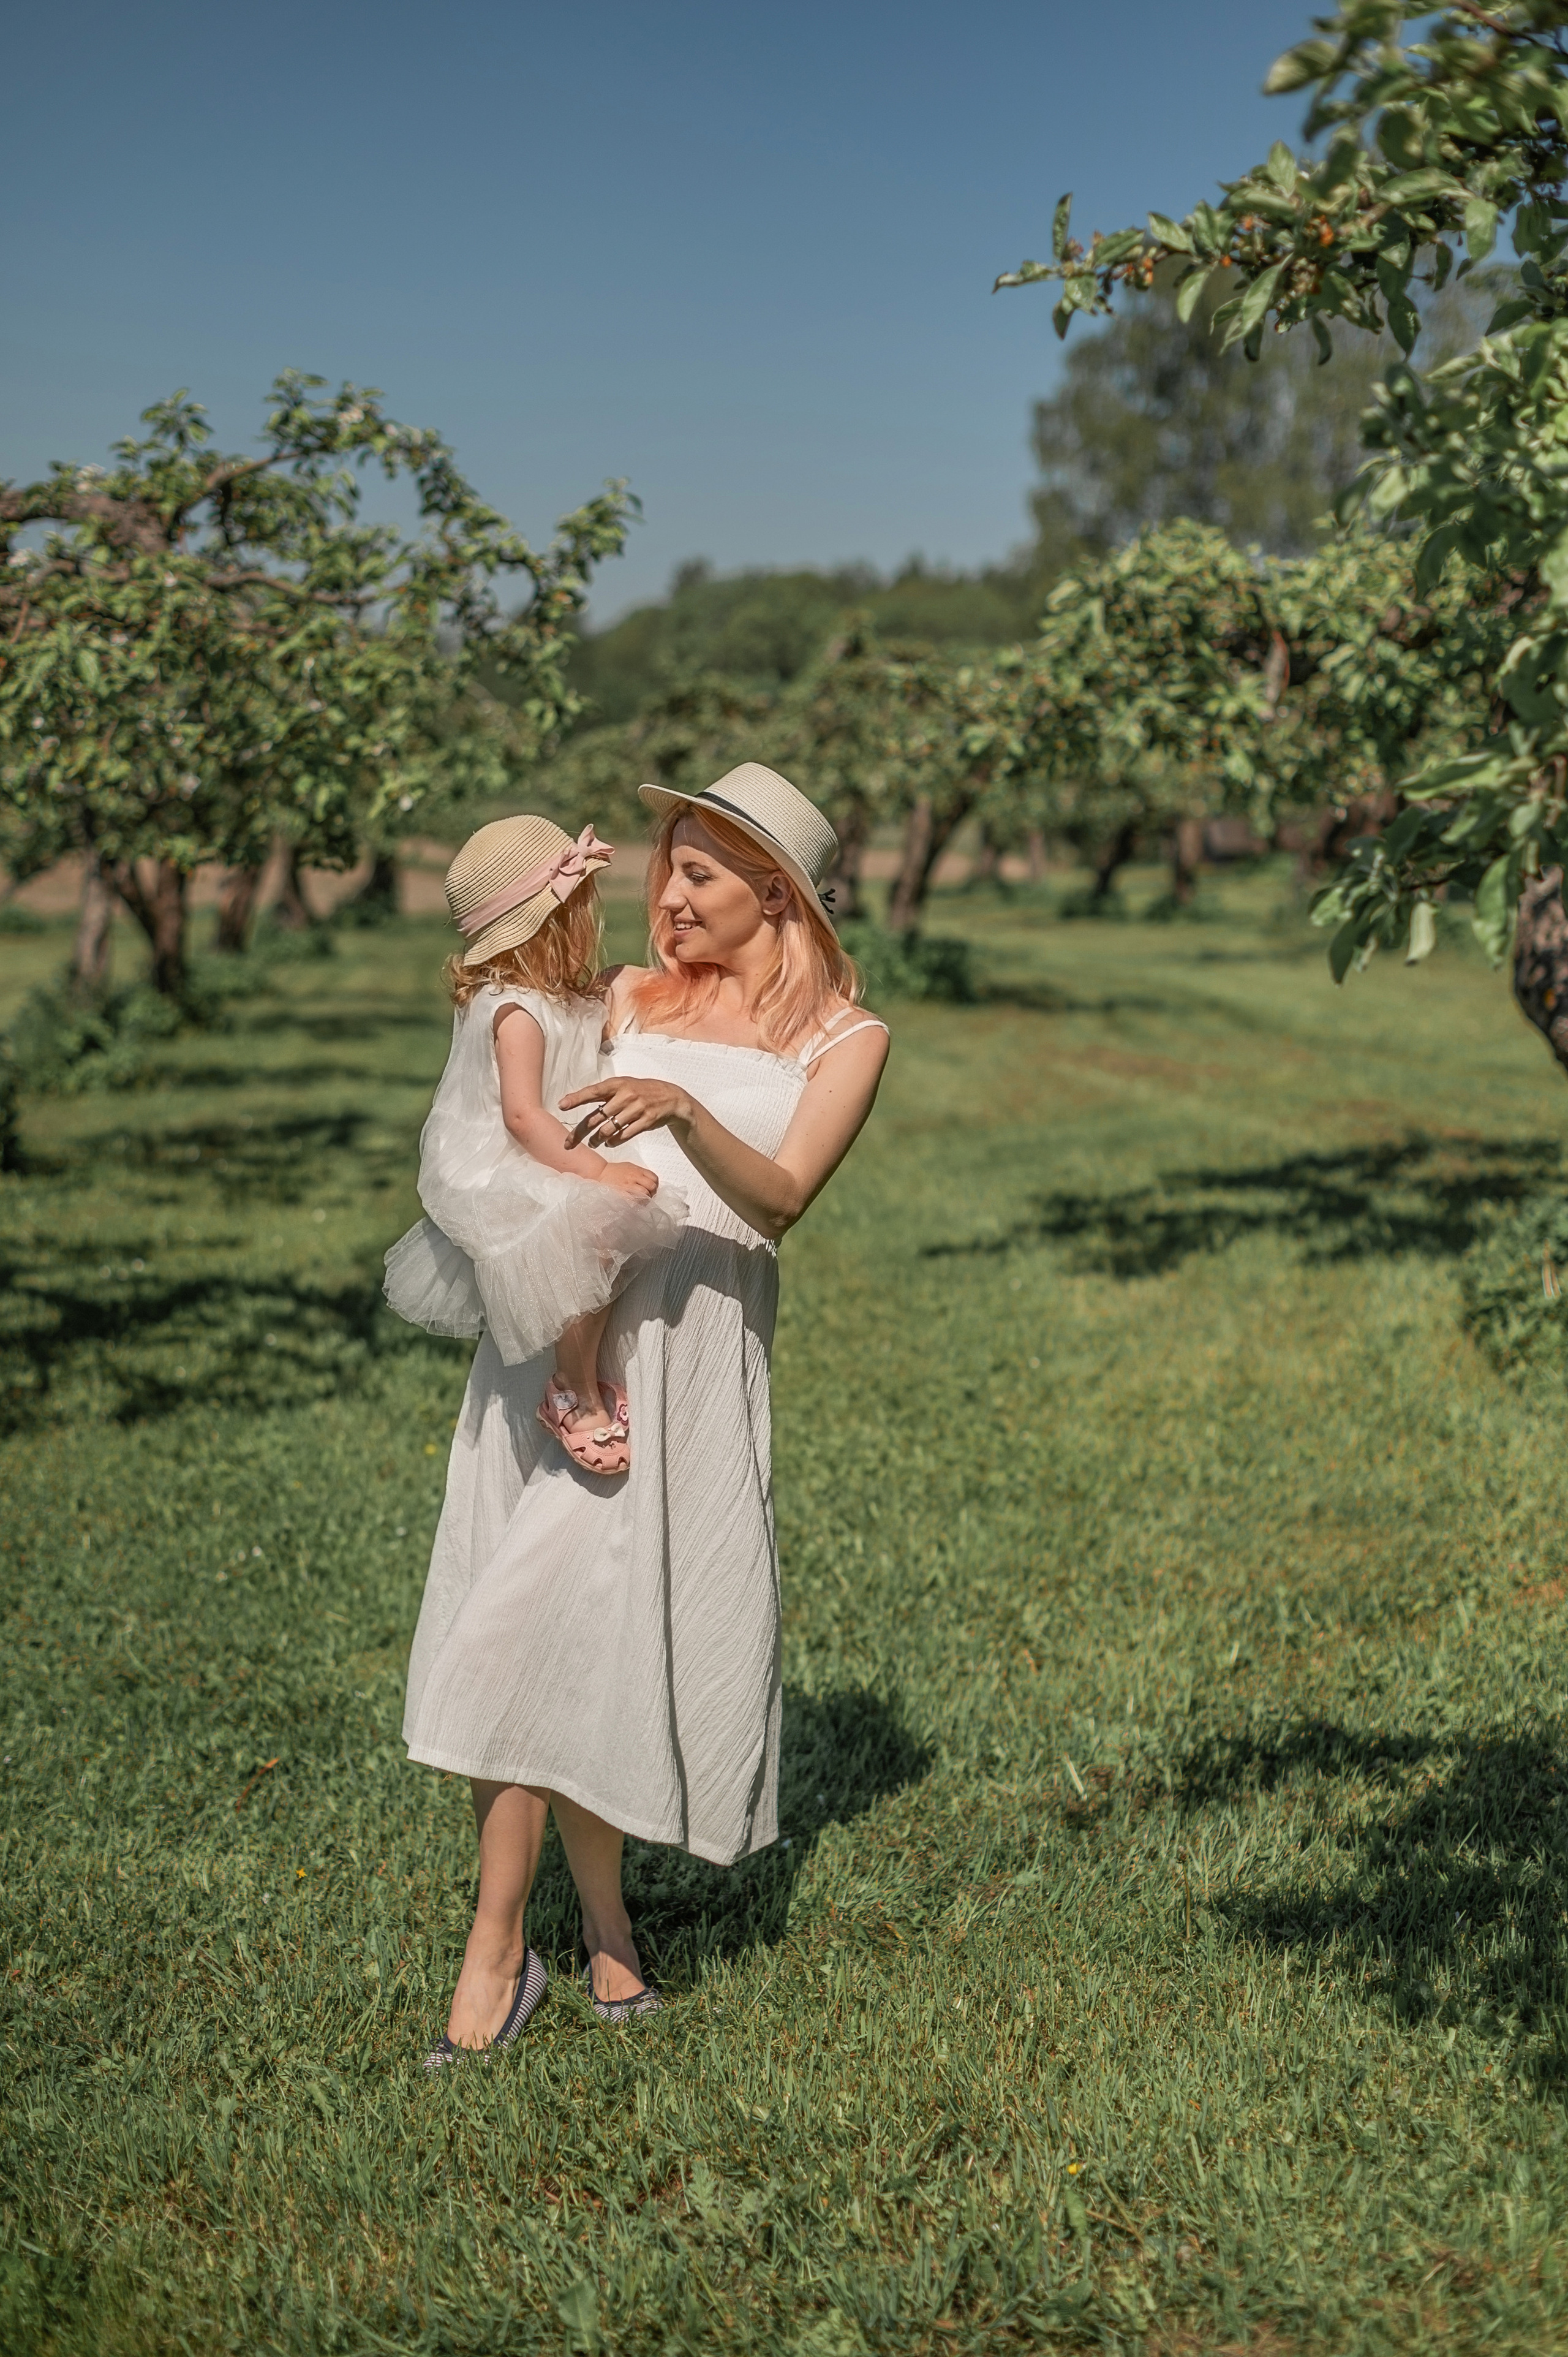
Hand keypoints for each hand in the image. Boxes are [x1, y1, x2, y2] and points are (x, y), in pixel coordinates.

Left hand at [560, 1076, 692, 1151]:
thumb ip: (602, 1094)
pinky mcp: (646, 1121)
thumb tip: (572, 1099)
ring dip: (597, 1140)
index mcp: (617, 1084)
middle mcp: (626, 1095)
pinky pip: (624, 1135)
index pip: (593, 1092)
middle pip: (596, 1117)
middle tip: (568, 1144)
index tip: (561, 1106)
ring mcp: (637, 1108)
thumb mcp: (622, 1086)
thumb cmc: (640, 1091)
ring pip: (609, 1129)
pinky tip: (608, 1143)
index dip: (576, 1099)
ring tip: (593, 1144)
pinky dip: (613, 1142)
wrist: (671, 1097)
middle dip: (580, 1133)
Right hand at [598, 1161, 658, 1201]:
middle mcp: (634, 1177)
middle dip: (652, 1193)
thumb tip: (650, 1181)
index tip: (652, 1188)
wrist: (600, 1172)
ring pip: (645, 1194)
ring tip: (642, 1200)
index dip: (655, 1185)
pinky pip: (634, 1200)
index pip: (654, 1178)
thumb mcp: (630, 1166)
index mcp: (637, 1170)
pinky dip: (637, 1203)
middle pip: (651, 1186)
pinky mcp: (622, 1193)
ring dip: (646, 1199)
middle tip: (649, 1196)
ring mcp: (628, 1185)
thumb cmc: (615, 1170)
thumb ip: (640, 1172)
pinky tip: (636, 1203)